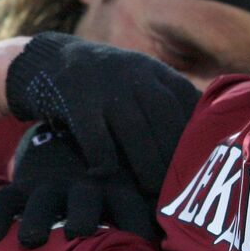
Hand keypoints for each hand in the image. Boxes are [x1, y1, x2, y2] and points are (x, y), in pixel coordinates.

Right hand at [0, 124, 158, 247]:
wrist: (68, 131)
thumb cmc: (111, 179)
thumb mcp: (132, 188)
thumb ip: (154, 216)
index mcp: (118, 184)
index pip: (130, 203)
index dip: (138, 221)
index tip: (145, 244)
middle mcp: (85, 184)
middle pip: (85, 199)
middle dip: (83, 215)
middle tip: (81, 232)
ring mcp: (51, 184)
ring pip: (43, 201)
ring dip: (39, 219)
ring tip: (33, 240)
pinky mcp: (23, 186)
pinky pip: (5, 201)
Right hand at [5, 32, 200, 192]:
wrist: (46, 60)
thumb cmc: (103, 87)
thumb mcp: (138, 80)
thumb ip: (165, 105)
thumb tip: (201, 145)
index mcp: (154, 70)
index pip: (187, 100)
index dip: (198, 132)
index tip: (203, 162)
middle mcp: (134, 72)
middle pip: (165, 116)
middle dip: (175, 153)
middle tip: (182, 186)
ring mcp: (104, 83)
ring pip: (134, 128)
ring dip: (147, 163)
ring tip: (153, 190)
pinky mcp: (74, 97)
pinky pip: (95, 135)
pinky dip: (103, 159)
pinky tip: (106, 176)